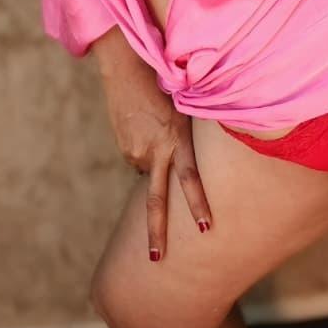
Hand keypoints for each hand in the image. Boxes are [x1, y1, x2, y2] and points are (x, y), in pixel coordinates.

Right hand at [91, 27, 212, 259]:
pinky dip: (146, 150)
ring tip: (159, 128)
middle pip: (155, 201)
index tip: (204, 228)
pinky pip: (140, 158)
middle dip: (157, 232)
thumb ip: (186, 138)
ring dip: (158, 160)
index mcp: (175, 140)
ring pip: (151, 170)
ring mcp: (135, 151)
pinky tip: (147, 127)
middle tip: (157, 260)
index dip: (197, 204)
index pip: (189, 179)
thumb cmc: (166, 83)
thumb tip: (183, 163)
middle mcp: (154, 151)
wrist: (127, 67)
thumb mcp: (184, 109)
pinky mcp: (123, 148)